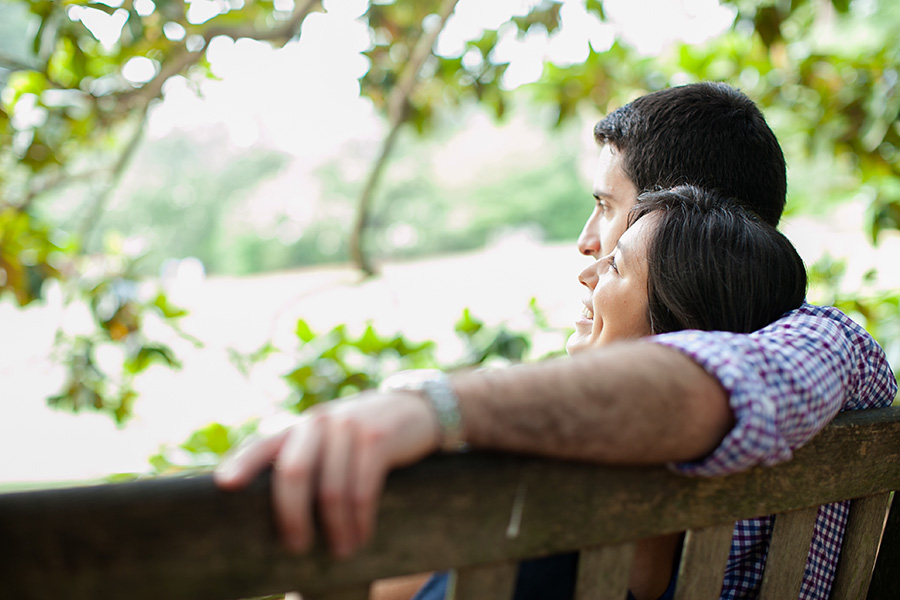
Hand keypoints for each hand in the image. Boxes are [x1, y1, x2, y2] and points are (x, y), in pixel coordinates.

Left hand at [214, 391, 439, 558]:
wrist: (417, 410)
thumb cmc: (366, 438)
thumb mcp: (333, 440)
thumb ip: (308, 460)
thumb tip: (282, 518)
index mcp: (300, 426)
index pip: (263, 443)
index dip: (242, 463)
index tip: (225, 486)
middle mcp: (319, 421)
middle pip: (293, 472)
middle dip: (292, 516)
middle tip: (296, 547)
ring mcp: (348, 427)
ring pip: (331, 489)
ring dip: (336, 528)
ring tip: (342, 551)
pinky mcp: (377, 438)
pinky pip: (362, 489)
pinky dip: (361, 519)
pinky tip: (362, 535)